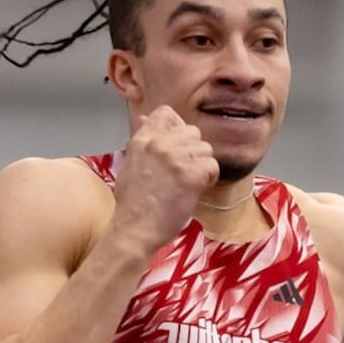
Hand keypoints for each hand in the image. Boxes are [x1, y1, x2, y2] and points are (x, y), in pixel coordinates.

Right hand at [109, 105, 218, 250]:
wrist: (134, 229)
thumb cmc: (133, 203)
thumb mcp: (131, 163)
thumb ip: (144, 141)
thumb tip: (146, 119)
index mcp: (142, 139)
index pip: (166, 113)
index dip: (177, 127)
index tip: (178, 146)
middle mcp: (159, 144)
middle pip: (193, 131)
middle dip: (193, 151)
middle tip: (184, 171)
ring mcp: (175, 158)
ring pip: (206, 149)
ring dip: (202, 166)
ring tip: (189, 183)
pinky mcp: (190, 175)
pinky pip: (212, 166)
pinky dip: (209, 179)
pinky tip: (196, 189)